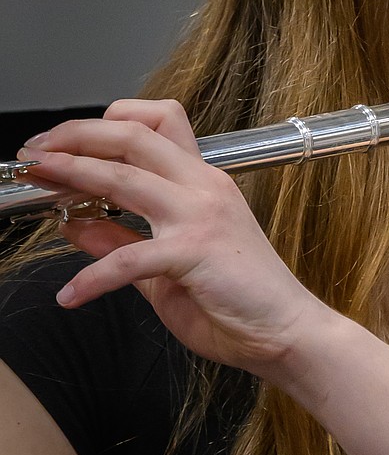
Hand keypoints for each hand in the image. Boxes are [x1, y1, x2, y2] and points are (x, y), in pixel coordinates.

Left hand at [16, 99, 331, 379]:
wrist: (288, 332)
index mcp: (203, 184)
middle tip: (35, 152)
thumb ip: (124, 242)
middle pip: (132, 135)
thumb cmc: (241, 302)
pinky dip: (91, 277)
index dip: (107, 123)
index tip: (68, 143)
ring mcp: (201, 216)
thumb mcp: (168, 268)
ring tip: (35, 183)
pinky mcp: (194, 252)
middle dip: (74, 135)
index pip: (159, 122)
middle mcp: (204, 188)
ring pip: (124, 175)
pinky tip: (71, 296)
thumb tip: (76, 224)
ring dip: (71, 173)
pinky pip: (128, 258)